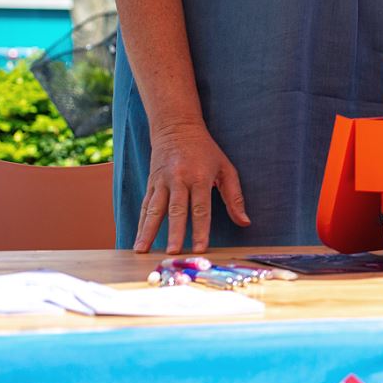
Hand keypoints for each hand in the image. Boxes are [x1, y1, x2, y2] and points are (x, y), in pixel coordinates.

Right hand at [136, 120, 249, 253]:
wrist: (177, 128)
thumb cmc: (206, 151)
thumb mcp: (226, 168)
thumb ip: (235, 197)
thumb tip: (245, 222)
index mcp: (200, 177)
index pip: (201, 208)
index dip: (201, 230)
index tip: (199, 249)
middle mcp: (179, 180)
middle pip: (176, 210)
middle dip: (174, 232)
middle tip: (172, 253)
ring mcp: (162, 182)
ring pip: (154, 209)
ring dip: (148, 231)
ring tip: (142, 250)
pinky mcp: (151, 184)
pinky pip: (144, 206)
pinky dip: (140, 223)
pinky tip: (137, 239)